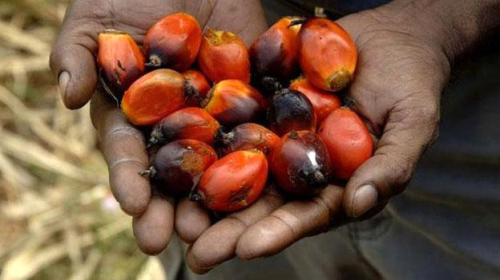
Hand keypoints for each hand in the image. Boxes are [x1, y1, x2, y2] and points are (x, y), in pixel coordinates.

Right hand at [50, 0, 266, 253]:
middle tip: (169, 239)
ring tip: (214, 229)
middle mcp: (173, 122)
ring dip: (213, 198)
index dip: (129, 178)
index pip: (128, 151)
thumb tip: (67, 95)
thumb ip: (76, 54)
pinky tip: (265, 183)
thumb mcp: (94, 18)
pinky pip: (258, 127)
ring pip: (215, 162)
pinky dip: (262, 155)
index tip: (133, 205)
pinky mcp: (251, 98)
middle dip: (168, 207)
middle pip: (171, 172)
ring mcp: (214, 114)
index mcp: (133, 112)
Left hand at [182, 3, 452, 272]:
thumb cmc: (411, 84)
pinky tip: (177, 152)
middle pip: (263, 201)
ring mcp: (277, 134)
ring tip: (175, 217)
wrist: (393, 37)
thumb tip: (360, 204)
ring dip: (207, 192)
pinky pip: (232, 119)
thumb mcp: (412, 125)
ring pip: (239, 167)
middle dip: (231, 228)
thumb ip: (390, 166)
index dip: (278, 232)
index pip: (305, 214)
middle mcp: (299, 165)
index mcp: (333, 182)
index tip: (247, 249)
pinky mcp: (262, 102)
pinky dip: (206, 136)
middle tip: (197, 252)